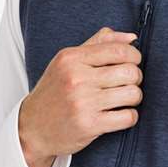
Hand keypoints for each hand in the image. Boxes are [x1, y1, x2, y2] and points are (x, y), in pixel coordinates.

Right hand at [18, 26, 142, 166]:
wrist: (32, 128)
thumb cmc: (54, 93)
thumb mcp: (67, 62)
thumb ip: (98, 44)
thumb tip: (131, 37)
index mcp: (71, 58)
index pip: (119, 50)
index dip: (134, 57)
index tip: (131, 64)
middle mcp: (76, 78)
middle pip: (130, 72)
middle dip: (135, 78)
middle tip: (127, 84)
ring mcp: (82, 102)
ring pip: (133, 94)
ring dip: (134, 98)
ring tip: (123, 100)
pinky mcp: (89, 125)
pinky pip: (128, 117)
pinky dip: (130, 117)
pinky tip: (119, 115)